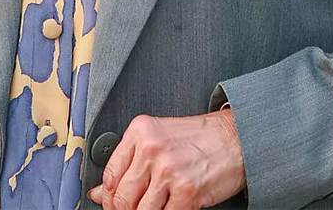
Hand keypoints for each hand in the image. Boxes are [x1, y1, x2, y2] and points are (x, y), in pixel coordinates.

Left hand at [87, 108, 245, 209]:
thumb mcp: (158, 139)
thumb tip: (99, 192)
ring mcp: (169, 171)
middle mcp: (152, 148)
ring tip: (154, 208)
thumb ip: (128, 162)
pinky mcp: (187, 191)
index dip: (108, 198)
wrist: (234, 138)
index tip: (112, 204)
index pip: (110, 175)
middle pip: (121, 197)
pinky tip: (170, 208)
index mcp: (140, 131)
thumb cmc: (197, 138)